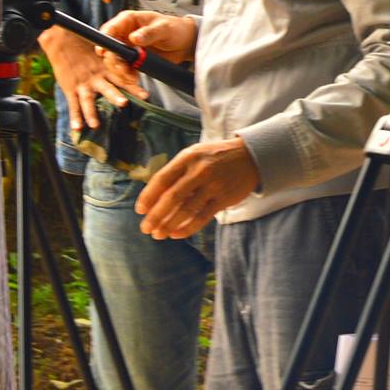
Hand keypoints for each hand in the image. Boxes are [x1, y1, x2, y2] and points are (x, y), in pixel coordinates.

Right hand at [36, 25, 135, 132]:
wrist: (63, 41)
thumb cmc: (85, 47)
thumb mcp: (103, 53)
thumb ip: (115, 63)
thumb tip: (132, 69)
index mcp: (106, 69)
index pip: (122, 79)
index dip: (134, 86)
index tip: (145, 95)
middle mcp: (96, 78)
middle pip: (107, 88)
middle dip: (115, 96)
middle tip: (124, 104)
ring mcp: (83, 85)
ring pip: (88, 100)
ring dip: (91, 113)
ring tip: (95, 125)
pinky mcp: (70, 89)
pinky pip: (73, 105)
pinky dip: (74, 117)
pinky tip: (77, 128)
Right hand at [97, 9, 197, 94]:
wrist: (184, 43)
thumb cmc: (175, 29)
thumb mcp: (164, 28)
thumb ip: (149, 33)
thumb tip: (133, 38)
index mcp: (128, 20)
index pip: (110, 28)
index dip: (104, 40)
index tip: (103, 52)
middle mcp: (124, 33)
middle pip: (109, 48)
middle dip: (114, 61)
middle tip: (124, 70)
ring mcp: (127, 47)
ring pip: (114, 61)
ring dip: (120, 71)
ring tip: (132, 78)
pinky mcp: (132, 60)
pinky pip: (124, 69)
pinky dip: (127, 76)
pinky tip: (134, 80)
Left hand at [135, 137, 257, 238]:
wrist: (250, 156)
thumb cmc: (214, 157)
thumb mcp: (194, 155)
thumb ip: (175, 172)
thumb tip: (152, 196)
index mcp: (187, 158)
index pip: (162, 179)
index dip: (148, 196)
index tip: (140, 210)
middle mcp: (200, 171)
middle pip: (172, 198)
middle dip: (156, 216)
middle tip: (145, 228)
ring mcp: (213, 185)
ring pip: (186, 210)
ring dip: (169, 225)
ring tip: (158, 234)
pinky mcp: (224, 198)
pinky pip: (202, 218)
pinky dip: (187, 228)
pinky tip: (176, 234)